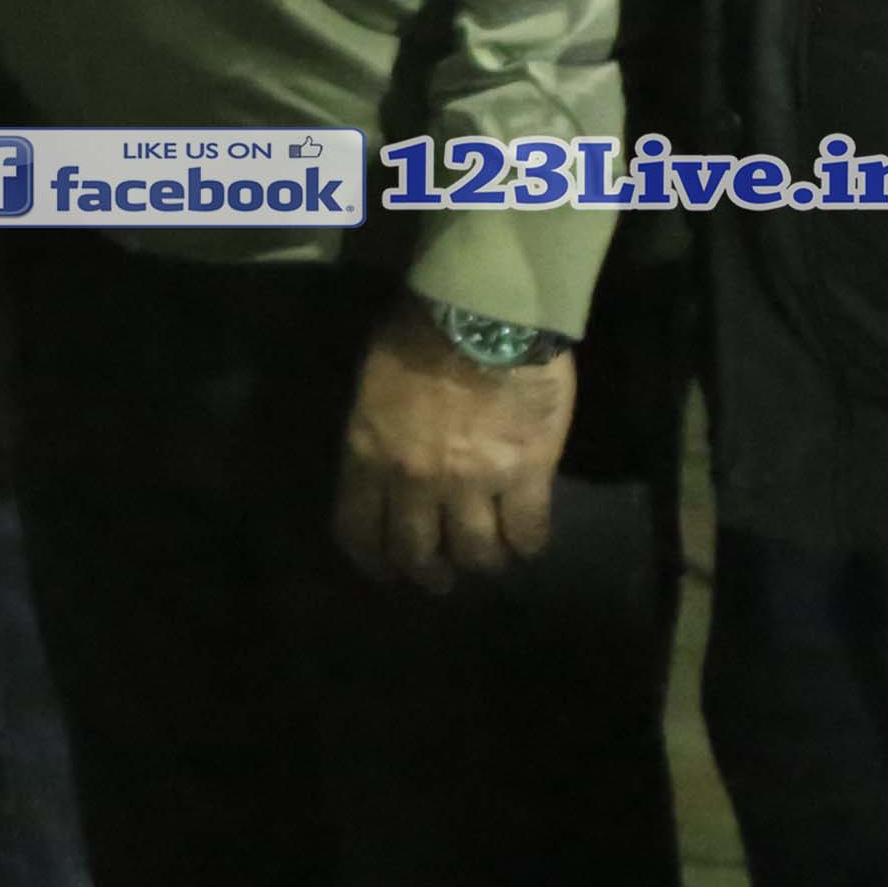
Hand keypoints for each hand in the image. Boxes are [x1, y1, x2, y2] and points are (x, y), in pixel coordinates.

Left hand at [334, 301, 574, 589]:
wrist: (484, 311)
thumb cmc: (419, 330)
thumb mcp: (372, 384)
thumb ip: (376, 432)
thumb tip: (385, 459)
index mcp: (368, 455)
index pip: (358, 531)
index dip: (373, 561)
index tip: (387, 570)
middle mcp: (414, 481)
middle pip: (418, 554)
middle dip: (430, 573)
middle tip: (443, 576)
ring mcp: (472, 483)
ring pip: (476, 553)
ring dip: (482, 561)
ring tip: (490, 558)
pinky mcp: (527, 475)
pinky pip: (528, 532)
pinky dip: (529, 544)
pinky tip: (529, 540)